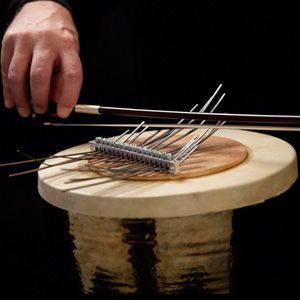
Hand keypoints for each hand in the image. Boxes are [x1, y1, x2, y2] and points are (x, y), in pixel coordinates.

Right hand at [1, 1, 82, 117]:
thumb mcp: (71, 53)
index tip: (63, 112)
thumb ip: (64, 77)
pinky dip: (7, 89)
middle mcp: (45, 42)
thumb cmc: (59, 34)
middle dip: (39, 99)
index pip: (71, 75)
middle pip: (39, 76)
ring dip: (20, 98)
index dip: (68, 98)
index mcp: (67, 46)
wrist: (42, 7)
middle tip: (40, 110)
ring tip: (25, 110)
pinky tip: (11, 100)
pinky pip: (5, 69)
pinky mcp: (8, 41)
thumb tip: (56, 101)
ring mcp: (24, 40)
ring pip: (17, 75)